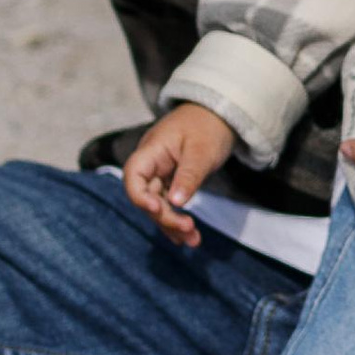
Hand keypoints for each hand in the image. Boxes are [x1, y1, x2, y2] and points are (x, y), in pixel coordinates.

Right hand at [122, 104, 235, 247]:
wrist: (221, 113)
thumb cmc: (209, 125)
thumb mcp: (201, 150)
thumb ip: (188, 175)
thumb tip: (175, 202)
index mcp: (152, 150)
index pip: (133, 176)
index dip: (140, 196)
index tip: (159, 209)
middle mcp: (151, 163)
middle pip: (147, 196)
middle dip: (165, 216)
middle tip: (189, 230)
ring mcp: (160, 173)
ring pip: (158, 204)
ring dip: (172, 224)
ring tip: (193, 241)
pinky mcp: (172, 180)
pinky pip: (169, 203)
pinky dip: (178, 218)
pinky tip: (188, 236)